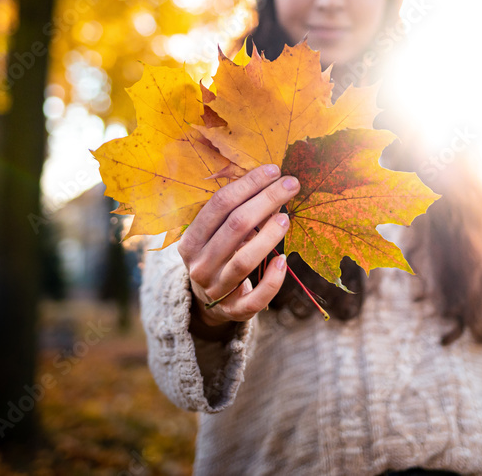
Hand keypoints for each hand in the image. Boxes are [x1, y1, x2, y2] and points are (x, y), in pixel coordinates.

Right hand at [178, 164, 299, 327]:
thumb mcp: (215, 234)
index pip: (219, 205)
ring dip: (269, 236)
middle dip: (266, 200)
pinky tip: (285, 260)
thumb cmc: (217, 255)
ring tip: (287, 217)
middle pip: (235, 227)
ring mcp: (215, 290)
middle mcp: (199, 265)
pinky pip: (255, 298)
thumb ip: (235, 213)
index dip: (248, 184)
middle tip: (291, 184)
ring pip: (244, 261)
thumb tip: (271, 181)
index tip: (273, 170)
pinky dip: (272, 280)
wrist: (206, 301)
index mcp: (190, 241)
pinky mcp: (234, 311)